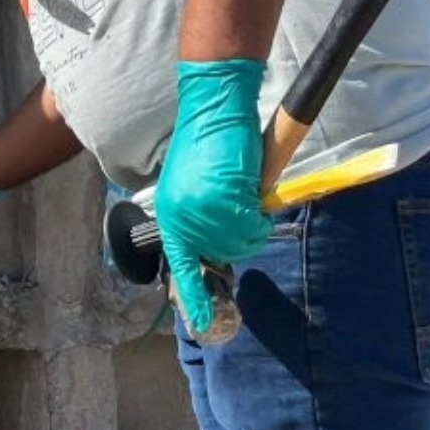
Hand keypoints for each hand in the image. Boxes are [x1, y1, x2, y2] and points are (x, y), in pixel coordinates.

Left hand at [154, 59, 272, 333]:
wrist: (213, 106)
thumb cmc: (209, 143)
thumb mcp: (194, 186)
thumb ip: (201, 218)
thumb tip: (218, 249)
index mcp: (170, 214)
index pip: (181, 265)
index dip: (194, 296)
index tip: (202, 323)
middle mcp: (180, 217)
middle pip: (223, 255)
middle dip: (240, 236)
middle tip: (241, 204)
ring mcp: (201, 210)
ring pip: (241, 242)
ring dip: (251, 223)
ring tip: (243, 192)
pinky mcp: (223, 199)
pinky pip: (253, 225)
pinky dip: (259, 213)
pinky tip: (251, 188)